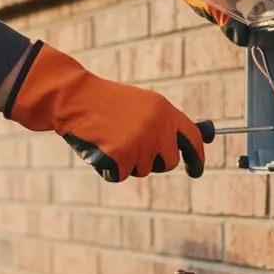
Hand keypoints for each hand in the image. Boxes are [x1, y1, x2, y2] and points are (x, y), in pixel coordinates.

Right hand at [4, 42, 208, 181]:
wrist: (76, 99)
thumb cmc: (105, 102)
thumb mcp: (140, 105)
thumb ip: (161, 123)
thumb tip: (180, 148)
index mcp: (164, 110)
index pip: (192, 138)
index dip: (197, 157)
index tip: (197, 170)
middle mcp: (157, 127)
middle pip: (169, 162)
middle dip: (155, 163)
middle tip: (136, 151)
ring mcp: (140, 142)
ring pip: (143, 170)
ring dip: (128, 162)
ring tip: (111, 138)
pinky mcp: (122, 156)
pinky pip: (122, 174)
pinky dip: (110, 167)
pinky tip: (101, 147)